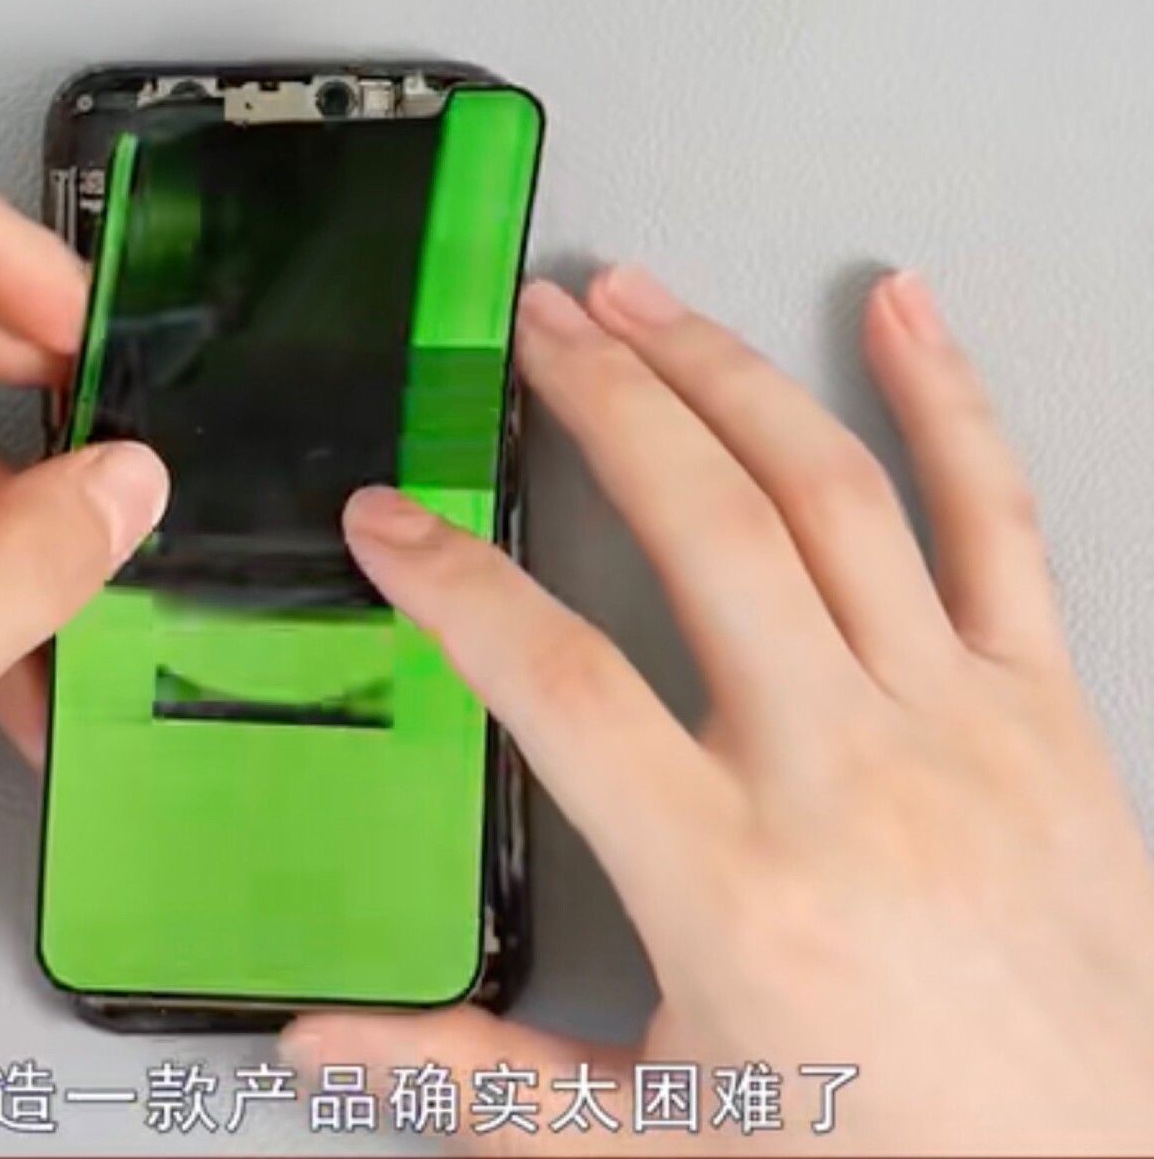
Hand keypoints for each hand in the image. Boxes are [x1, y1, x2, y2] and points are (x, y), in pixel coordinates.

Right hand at [287, 270, 1153, 1153]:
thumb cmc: (889, 1158)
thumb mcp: (650, 1136)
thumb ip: (472, 1076)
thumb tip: (326, 1044)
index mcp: (728, 880)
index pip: (555, 682)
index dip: (454, 582)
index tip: (390, 519)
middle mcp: (845, 774)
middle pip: (705, 529)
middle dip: (603, 400)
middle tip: (533, 327)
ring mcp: (957, 722)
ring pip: (832, 496)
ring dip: (725, 373)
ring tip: (646, 298)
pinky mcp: (1045, 708)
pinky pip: (1000, 519)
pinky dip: (948, 397)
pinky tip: (900, 311)